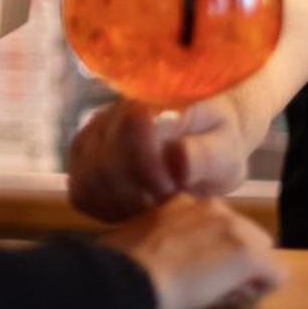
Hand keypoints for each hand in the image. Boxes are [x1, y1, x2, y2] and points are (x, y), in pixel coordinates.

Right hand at [67, 93, 253, 222]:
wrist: (203, 134)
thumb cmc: (218, 141)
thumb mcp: (226, 149)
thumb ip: (204, 155)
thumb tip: (176, 158)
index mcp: (152, 99)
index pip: (130, 127)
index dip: (149, 169)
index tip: (175, 187)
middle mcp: (113, 111)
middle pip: (103, 164)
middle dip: (136, 194)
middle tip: (169, 200)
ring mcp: (93, 134)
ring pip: (88, 181)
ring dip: (122, 205)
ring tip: (155, 204)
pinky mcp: (83, 159)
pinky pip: (81, 193)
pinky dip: (108, 210)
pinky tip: (136, 207)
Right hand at [99, 195, 285, 308]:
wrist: (124, 278)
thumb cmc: (118, 267)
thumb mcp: (140, 240)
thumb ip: (162, 240)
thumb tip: (165, 260)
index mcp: (186, 202)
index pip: (219, 227)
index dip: (212, 255)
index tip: (191, 274)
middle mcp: (215, 207)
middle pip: (248, 238)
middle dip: (235, 264)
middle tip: (207, 289)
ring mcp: (235, 228)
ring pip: (264, 256)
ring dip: (246, 278)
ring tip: (216, 296)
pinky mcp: (249, 253)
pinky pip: (275, 276)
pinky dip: (257, 293)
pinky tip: (228, 301)